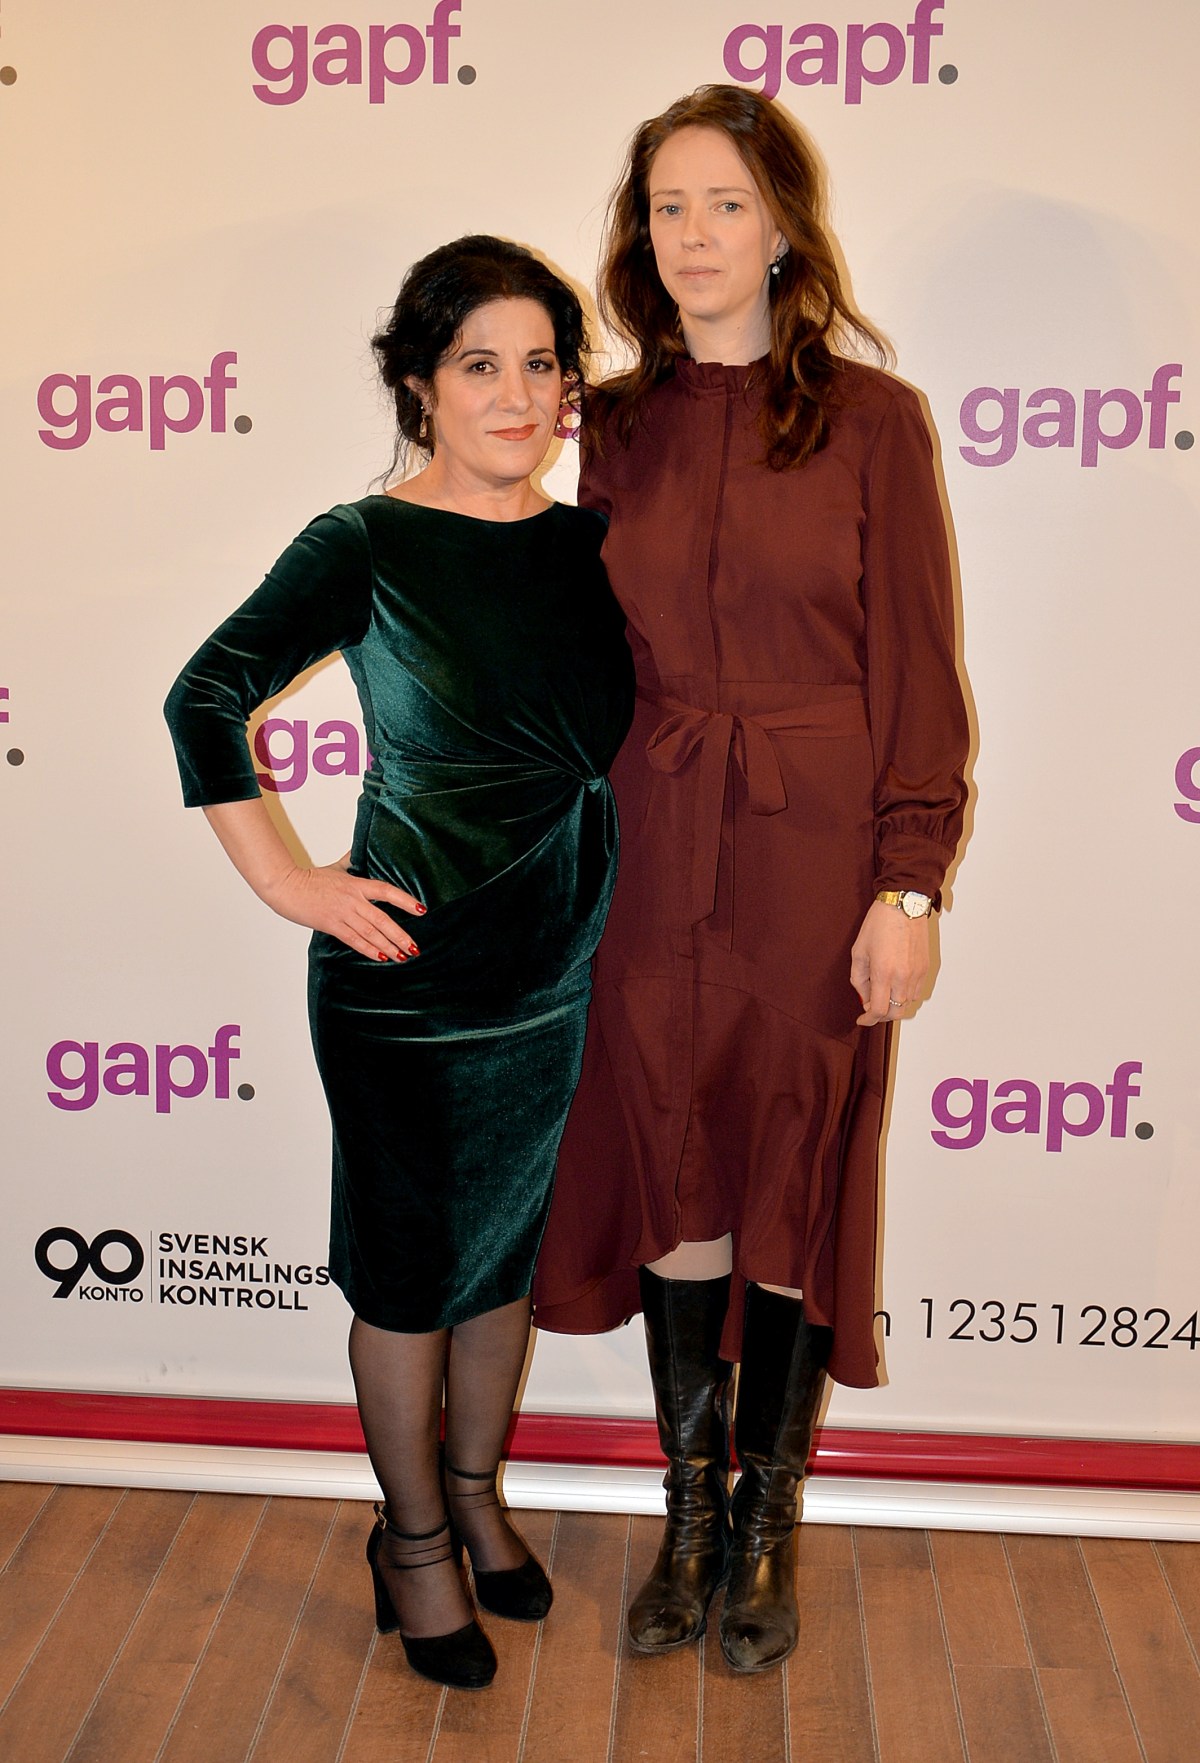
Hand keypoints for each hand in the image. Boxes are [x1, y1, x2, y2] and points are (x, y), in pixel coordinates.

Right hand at [202, 800, 424, 961]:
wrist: (287, 887)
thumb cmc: (310, 878)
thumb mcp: (336, 867)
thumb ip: (352, 861)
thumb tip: (362, 849)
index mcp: (356, 884)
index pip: (387, 891)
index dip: (405, 900)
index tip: (421, 910)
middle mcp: (353, 900)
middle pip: (383, 919)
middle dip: (401, 935)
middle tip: (415, 948)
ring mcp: (342, 913)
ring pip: (371, 933)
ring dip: (389, 946)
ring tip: (403, 956)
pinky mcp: (331, 925)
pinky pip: (354, 940)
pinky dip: (369, 950)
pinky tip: (381, 957)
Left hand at [850, 900, 929, 1026]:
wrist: (904, 905)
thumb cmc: (879, 924)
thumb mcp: (859, 951)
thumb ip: (859, 978)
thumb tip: (863, 997)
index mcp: (883, 972)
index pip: (878, 1010)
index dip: (868, 1020)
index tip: (862, 1019)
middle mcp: (903, 977)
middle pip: (896, 1013)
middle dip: (882, 1016)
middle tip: (871, 1010)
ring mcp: (917, 973)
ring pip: (907, 1004)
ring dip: (894, 1005)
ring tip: (883, 995)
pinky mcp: (926, 968)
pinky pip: (916, 992)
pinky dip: (905, 995)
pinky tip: (896, 985)